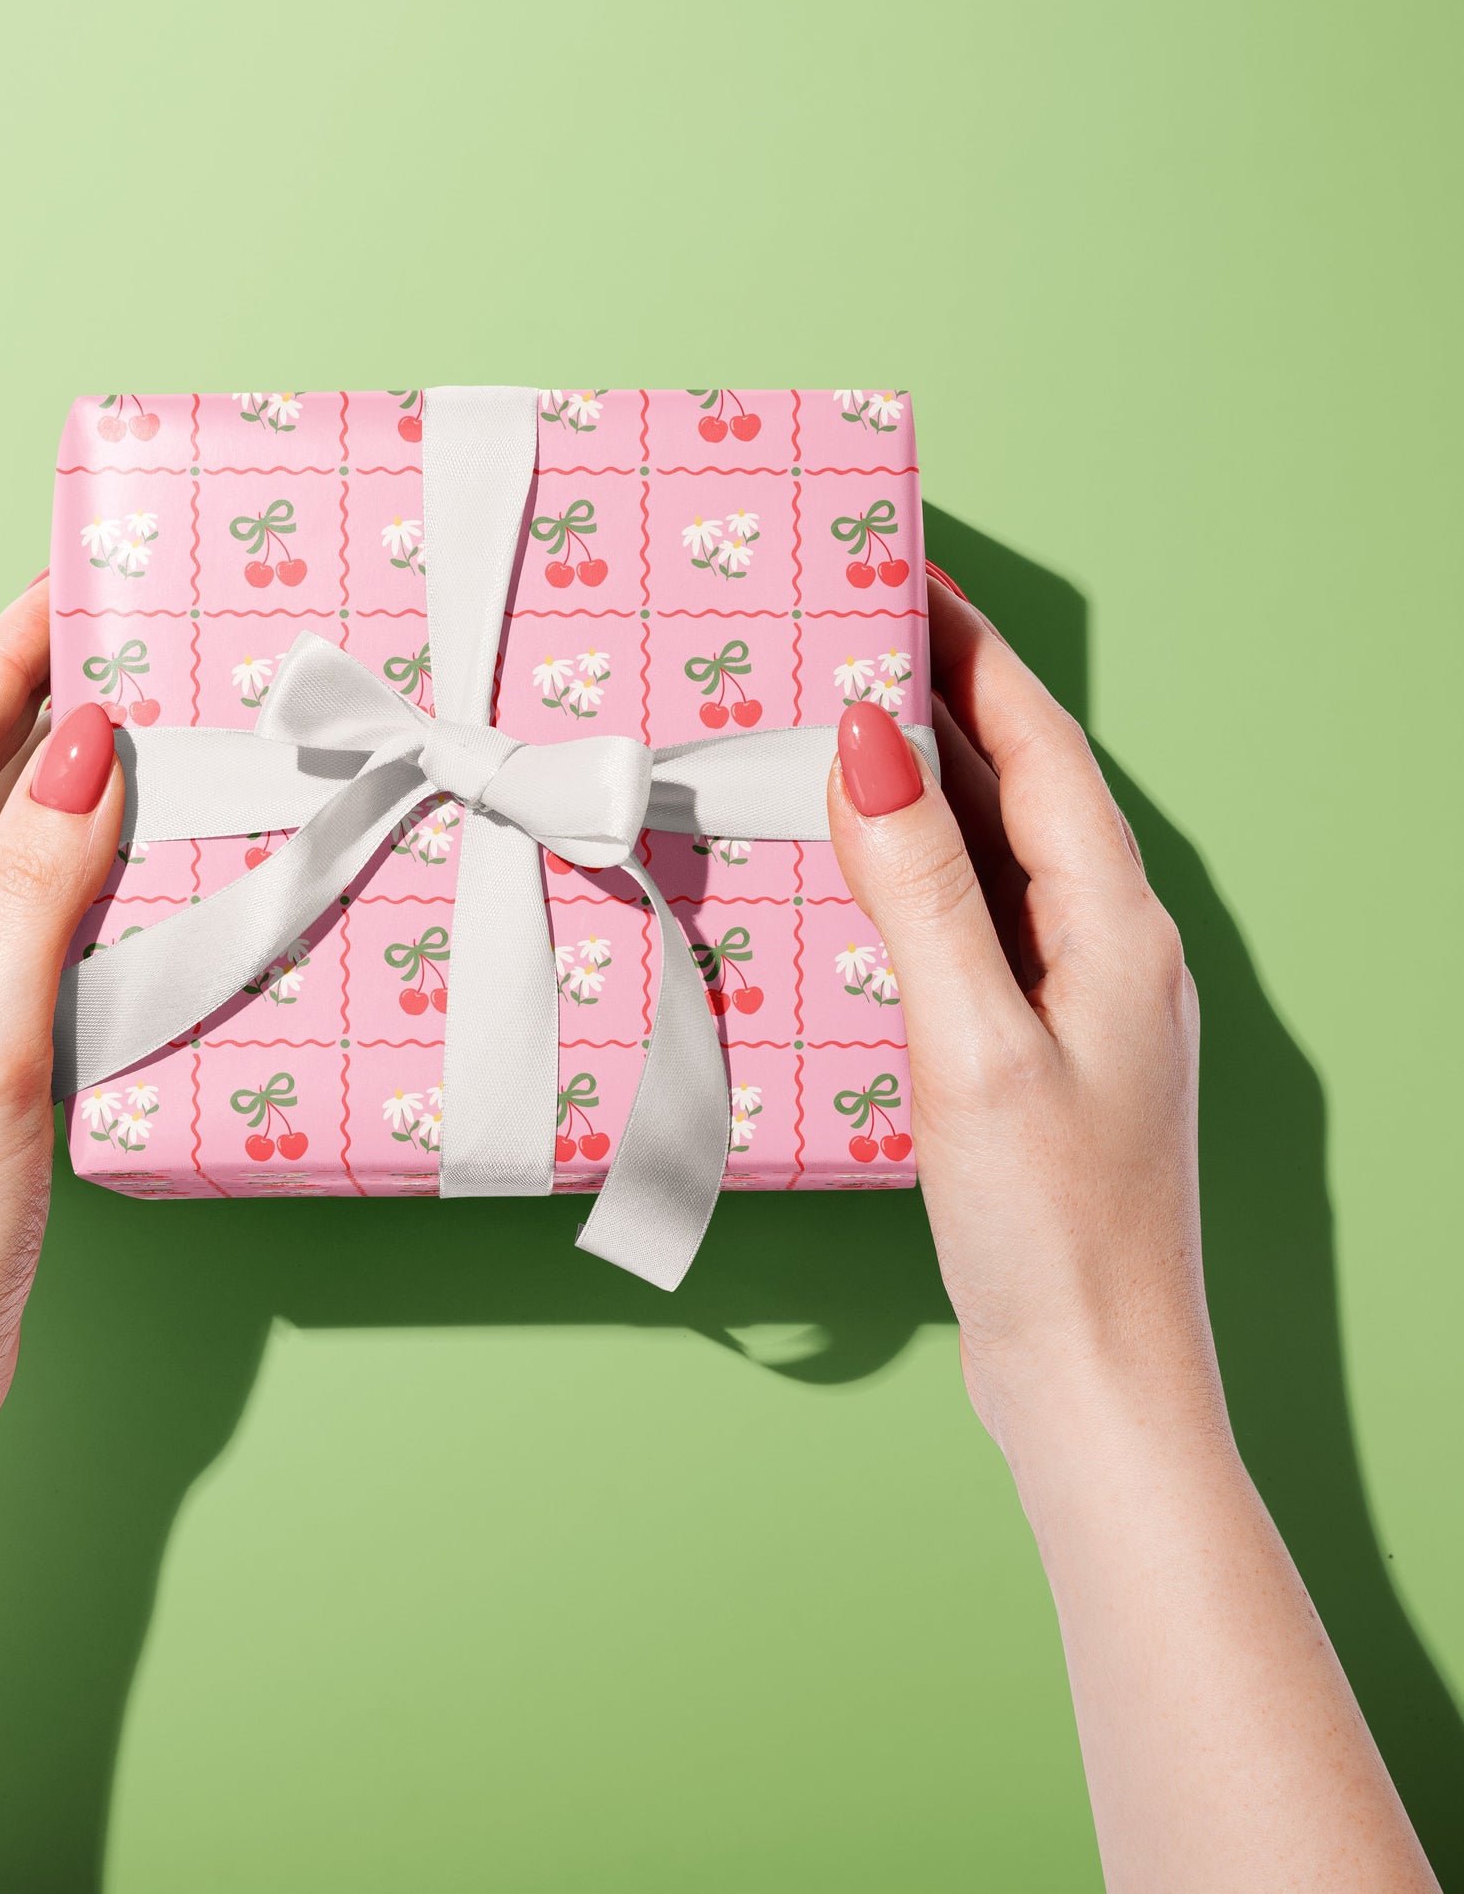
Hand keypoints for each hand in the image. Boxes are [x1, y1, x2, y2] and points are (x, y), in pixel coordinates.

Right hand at [827, 573, 1208, 1449]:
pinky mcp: (1038, 1054)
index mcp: (1113, 925)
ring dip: (925, 787)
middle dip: (941, 700)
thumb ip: (922, 888)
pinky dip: (916, 878)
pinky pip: (974, 925)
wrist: (1097, 1382)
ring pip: (995, 856)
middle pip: (1020, 787)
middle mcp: (1109, 947)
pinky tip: (862, 883)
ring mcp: (1077, 1003)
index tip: (905, 572)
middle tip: (852, 634)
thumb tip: (873, 741)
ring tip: (842, 731)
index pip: (1035, 745)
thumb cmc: (1052, 1228)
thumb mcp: (973, 1044)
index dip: (971, 649)